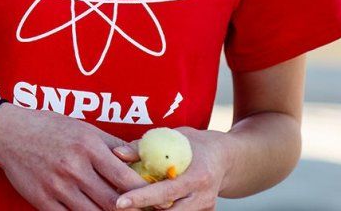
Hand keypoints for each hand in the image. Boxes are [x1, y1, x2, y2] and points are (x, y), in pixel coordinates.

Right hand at [0, 104, 147, 209]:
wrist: (8, 133)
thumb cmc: (50, 127)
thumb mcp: (83, 128)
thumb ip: (113, 145)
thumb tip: (140, 160)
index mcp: (88, 146)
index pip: (126, 178)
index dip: (147, 194)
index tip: (160, 200)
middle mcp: (74, 167)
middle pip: (114, 203)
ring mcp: (57, 186)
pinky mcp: (43, 200)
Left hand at [113, 127, 229, 209]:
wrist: (224, 158)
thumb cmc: (193, 144)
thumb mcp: (171, 138)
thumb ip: (143, 146)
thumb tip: (116, 153)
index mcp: (197, 175)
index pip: (166, 191)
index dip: (142, 198)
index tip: (120, 202)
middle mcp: (203, 196)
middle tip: (117, 205)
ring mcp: (205, 208)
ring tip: (130, 203)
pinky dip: (161, 210)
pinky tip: (145, 204)